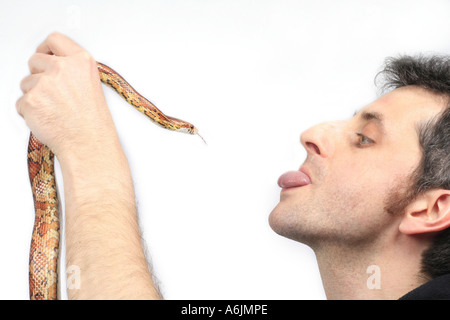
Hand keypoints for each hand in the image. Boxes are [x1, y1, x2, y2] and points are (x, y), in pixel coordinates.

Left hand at [16, 32, 113, 158]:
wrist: (88, 144)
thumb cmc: (92, 122)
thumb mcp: (92, 86)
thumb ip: (73, 71)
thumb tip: (53, 67)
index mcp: (81, 62)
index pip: (55, 40)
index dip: (46, 48)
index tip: (45, 54)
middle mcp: (62, 69)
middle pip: (35, 60)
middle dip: (38, 74)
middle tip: (51, 92)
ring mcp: (44, 83)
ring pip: (26, 82)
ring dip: (34, 95)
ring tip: (53, 109)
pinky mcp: (30, 100)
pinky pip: (21, 102)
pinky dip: (29, 111)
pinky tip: (47, 118)